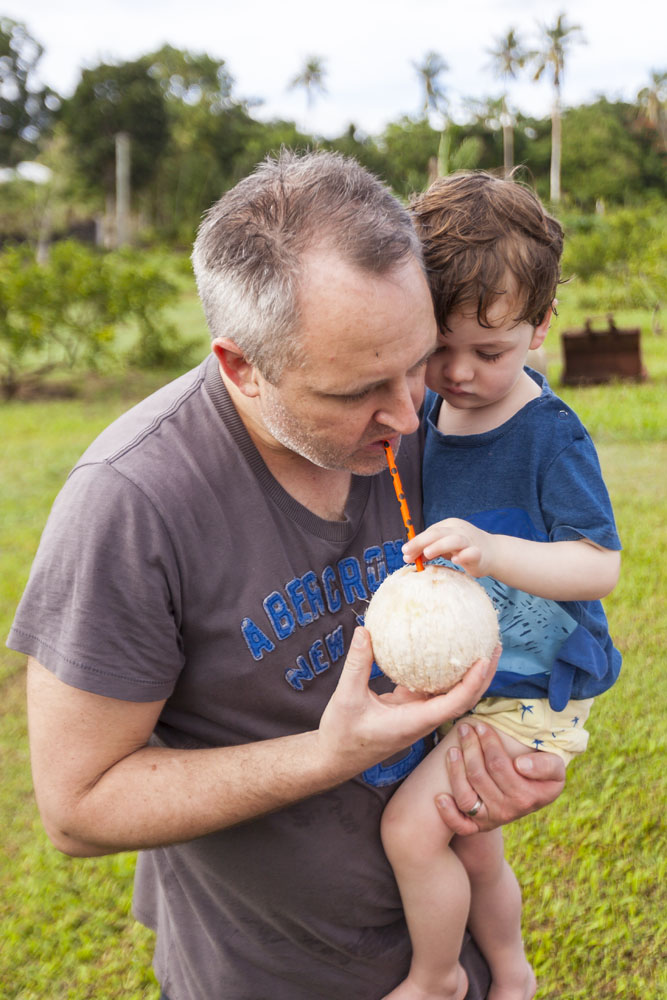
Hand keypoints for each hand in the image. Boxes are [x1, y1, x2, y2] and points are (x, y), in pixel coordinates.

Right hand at [317, 628, 498, 780]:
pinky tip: (439, 650)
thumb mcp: (346, 697)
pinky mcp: (408, 708)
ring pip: (450, 694)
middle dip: (483, 675)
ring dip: (467, 673)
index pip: (453, 703)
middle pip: (463, 698)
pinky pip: (430, 688)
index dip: (472, 683)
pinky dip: (440, 672)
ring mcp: (417, 714)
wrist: (335, 758)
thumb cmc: (342, 734)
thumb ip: (358, 664)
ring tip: (478, 644)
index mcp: (414, 722)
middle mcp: (422, 719)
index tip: (483, 659)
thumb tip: (364, 631)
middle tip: (494, 645)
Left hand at [403, 517, 495, 577]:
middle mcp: (459, 530)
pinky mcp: (479, 554)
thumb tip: (408, 556)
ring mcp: (470, 541)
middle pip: (438, 533)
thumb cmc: (463, 549)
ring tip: (427, 553)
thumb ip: (428, 549)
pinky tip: (456, 560)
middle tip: (408, 553)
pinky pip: (472, 553)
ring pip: (454, 540)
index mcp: (449, 526)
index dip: (415, 542)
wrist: (493, 553)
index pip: (429, 532)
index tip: (405, 554)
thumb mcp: (444, 547)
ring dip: (439, 546)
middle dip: (420, 542)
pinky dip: (464, 555)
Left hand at [434, 722, 565, 834]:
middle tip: (464, 728)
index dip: (488, 743)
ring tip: (452, 750)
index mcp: (526, 797)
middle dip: (470, 748)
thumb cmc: (542, 776)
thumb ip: (547, 765)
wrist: (534, 796)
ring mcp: (490, 819)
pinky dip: (448, 814)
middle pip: (479, 776)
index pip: (499, 766)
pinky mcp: (477, 826)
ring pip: (466, 796)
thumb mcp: (556, 769)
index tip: (481, 726)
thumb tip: (521, 764)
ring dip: (455, 771)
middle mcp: (507, 811)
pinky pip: (460, 825)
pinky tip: (440, 797)